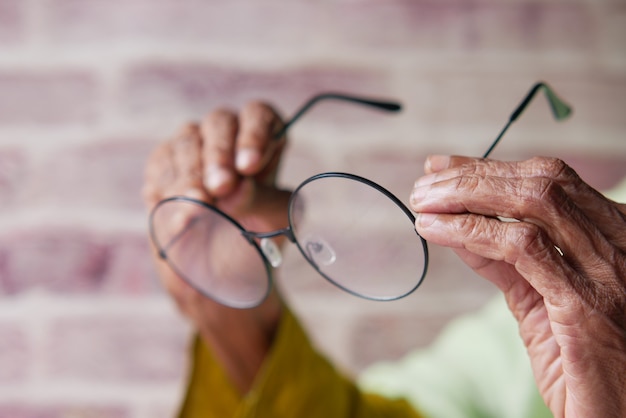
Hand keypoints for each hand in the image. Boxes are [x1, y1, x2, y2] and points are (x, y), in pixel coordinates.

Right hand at [143, 102, 290, 392]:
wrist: (221, 278)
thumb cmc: (256, 243)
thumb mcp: (275, 224)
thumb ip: (262, 201)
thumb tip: (237, 186)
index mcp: (264, 143)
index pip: (260, 115)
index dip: (255, 133)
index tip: (249, 166)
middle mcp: (227, 139)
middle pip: (220, 122)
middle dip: (220, 154)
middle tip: (222, 187)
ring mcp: (192, 150)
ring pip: (187, 141)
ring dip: (193, 174)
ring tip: (200, 207)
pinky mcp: (163, 169)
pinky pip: (161, 165)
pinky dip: (170, 189)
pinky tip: (182, 216)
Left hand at [410, 155, 625, 417]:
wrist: (621, 416)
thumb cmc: (583, 360)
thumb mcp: (542, 300)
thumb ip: (507, 263)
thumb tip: (460, 229)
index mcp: (610, 236)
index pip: (547, 181)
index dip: (488, 168)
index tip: (440, 168)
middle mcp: (616, 244)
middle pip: (538, 182)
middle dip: (472, 176)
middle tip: (424, 185)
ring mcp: (606, 271)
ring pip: (530, 203)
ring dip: (465, 197)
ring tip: (422, 203)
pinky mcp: (585, 304)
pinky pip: (521, 248)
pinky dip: (471, 232)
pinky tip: (435, 230)